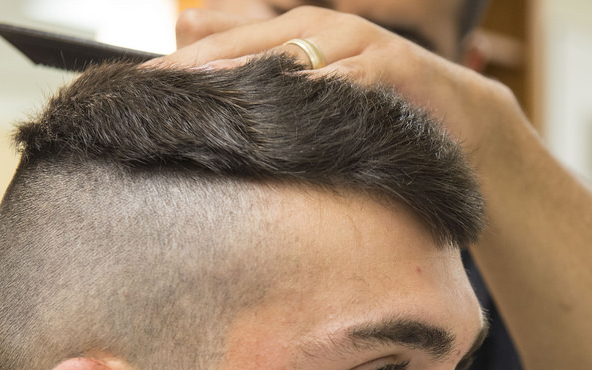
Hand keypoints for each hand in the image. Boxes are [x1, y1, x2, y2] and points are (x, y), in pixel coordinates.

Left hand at [157, 7, 519, 171]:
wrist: (457, 118)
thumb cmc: (378, 108)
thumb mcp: (320, 97)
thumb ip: (268, 85)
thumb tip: (206, 81)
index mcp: (297, 33)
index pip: (225, 45)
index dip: (181, 66)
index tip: (134, 89)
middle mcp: (322, 30)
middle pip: (247, 45)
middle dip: (199, 67)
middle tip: (153, 93)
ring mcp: (358, 44)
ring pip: (291, 56)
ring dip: (247, 75)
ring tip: (203, 97)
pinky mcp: (392, 68)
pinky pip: (349, 80)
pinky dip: (319, 93)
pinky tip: (289, 111)